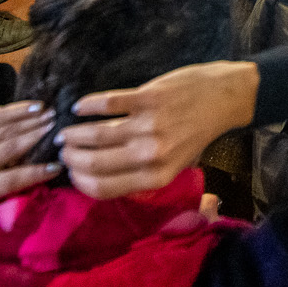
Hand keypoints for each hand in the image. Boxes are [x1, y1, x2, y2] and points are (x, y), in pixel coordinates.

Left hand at [0, 100, 59, 202]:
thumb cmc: (4, 183)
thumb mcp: (13, 192)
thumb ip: (28, 182)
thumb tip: (54, 167)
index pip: (10, 179)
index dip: (35, 173)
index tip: (56, 166)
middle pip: (7, 149)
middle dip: (34, 137)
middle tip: (54, 128)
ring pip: (4, 129)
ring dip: (30, 121)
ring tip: (50, 115)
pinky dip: (19, 110)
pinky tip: (37, 107)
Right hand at [58, 60, 259, 198]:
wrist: (223, 98)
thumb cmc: (197, 133)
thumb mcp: (174, 165)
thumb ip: (142, 175)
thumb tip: (100, 177)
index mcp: (156, 177)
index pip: (103, 188)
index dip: (79, 181)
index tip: (70, 172)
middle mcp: (150, 155)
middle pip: (94, 163)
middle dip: (71, 158)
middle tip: (64, 150)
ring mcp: (148, 125)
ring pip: (96, 134)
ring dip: (74, 134)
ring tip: (66, 132)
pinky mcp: (147, 98)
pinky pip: (107, 103)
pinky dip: (87, 105)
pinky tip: (79, 107)